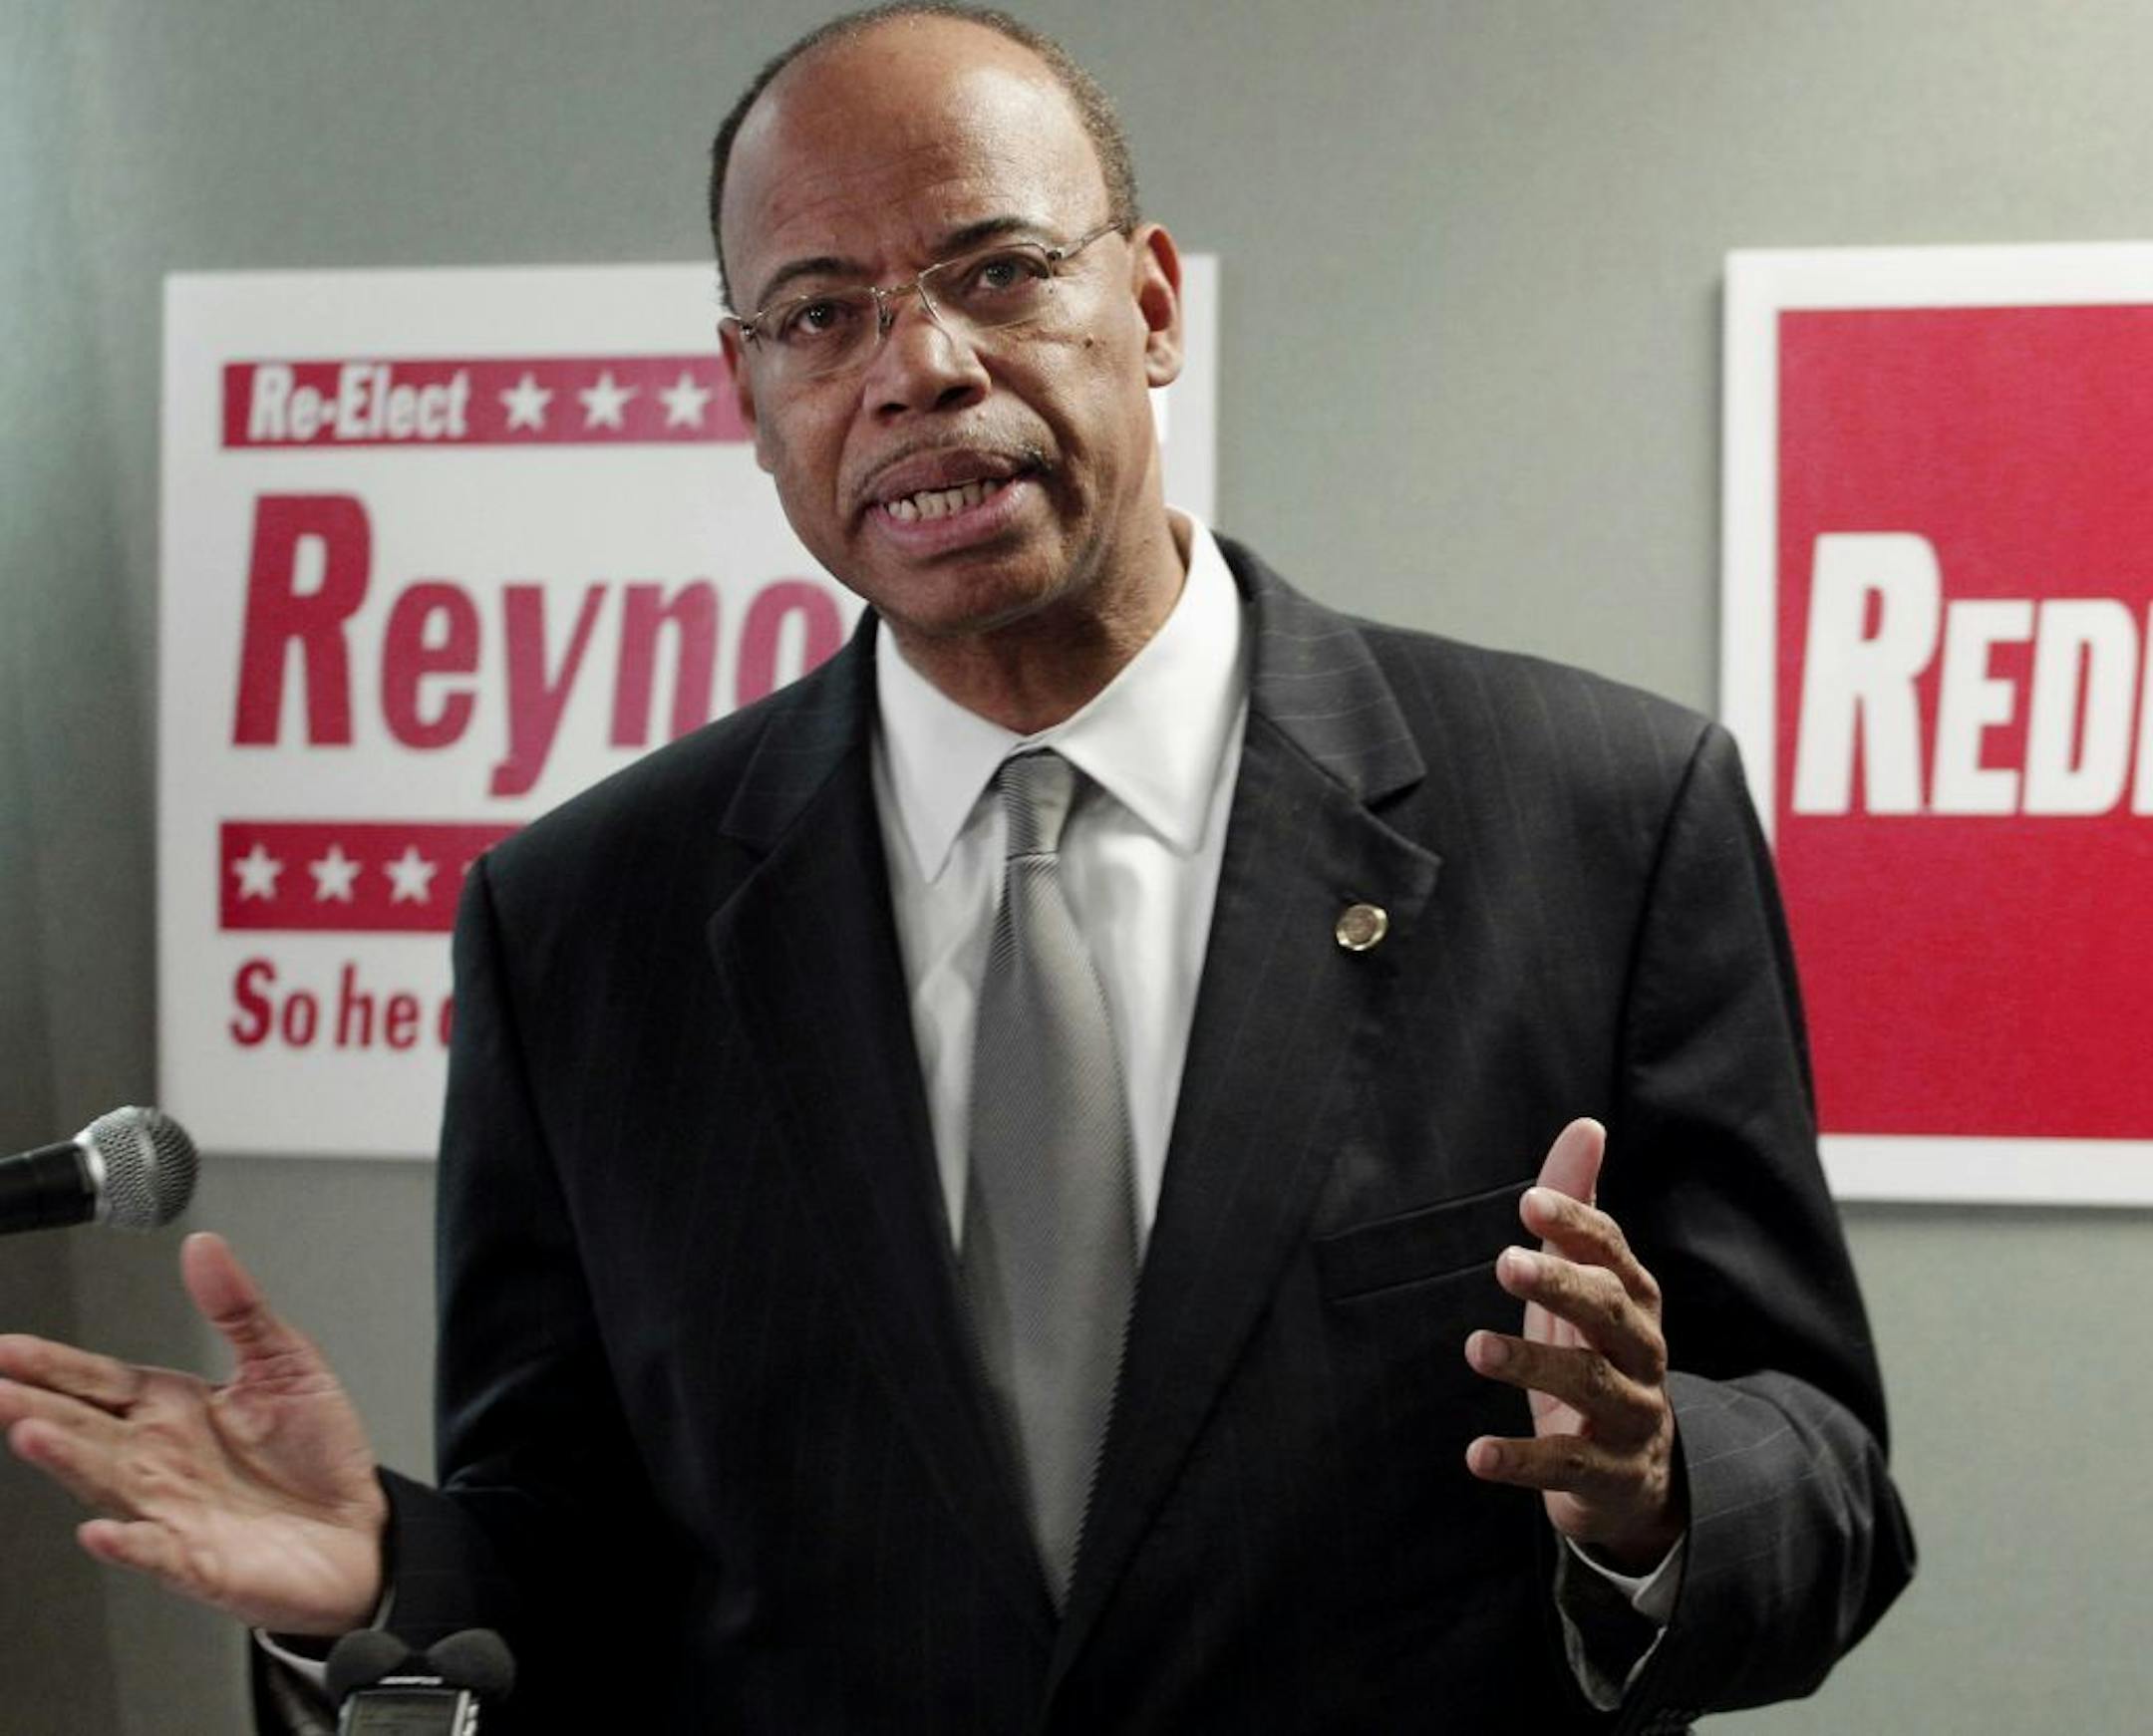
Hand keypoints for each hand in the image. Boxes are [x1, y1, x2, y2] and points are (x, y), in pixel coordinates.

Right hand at [0, 1231, 386, 1633]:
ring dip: (67, 1459)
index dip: (52, 1364)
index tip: (5, 1350)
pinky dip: (128, 1542)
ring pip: (105, 1481)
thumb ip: (239, 1308)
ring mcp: (170, 1510)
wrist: (357, 1529)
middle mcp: (159, 1458)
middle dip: (33, 1406)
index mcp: (173, 1408)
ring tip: (30, 1432)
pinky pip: (155, 1550)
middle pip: (84, 1427)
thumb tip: (204, 1249)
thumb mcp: (285, 1362)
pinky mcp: (197, 1558)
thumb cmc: (313, 1452)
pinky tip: (100, 1531)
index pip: (98, 1380)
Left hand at [1462, 1118, 1682, 1571]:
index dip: (1576, 1226)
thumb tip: (1586, 1125)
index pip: (1613, 1253)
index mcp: (1633, 1301)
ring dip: (1531, 1364)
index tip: (1528, 1201)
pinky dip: (1522, 1460)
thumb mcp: (1581, 1284)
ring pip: (1591, 1385)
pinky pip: (1567, 1465)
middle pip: (1611, 1312)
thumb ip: (1576, 1212)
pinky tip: (1477, 1454)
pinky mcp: (1607, 1474)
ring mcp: (1631, 1415)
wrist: (1633, 1474)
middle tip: (1504, 1263)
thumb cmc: (1595, 1355)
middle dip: (1562, 1285)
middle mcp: (1642, 1353)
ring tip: (1474, 1347)